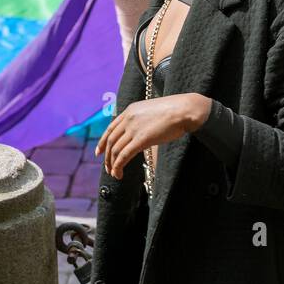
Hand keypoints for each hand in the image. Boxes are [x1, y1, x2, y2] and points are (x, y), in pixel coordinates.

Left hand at [96, 93, 211, 177]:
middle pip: (111, 140)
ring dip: (112, 164)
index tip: (99, 152)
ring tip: (115, 173)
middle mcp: (128, 119)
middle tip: (108, 167)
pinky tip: (119, 174)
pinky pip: (123, 156)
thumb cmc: (175, 111)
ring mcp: (134, 129)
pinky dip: (118, 166)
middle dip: (107, 156)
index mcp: (130, 110)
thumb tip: (142, 133)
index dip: (102, 141)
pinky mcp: (141, 139)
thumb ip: (143, 121)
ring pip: (115, 150)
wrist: (184, 110)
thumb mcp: (152, 112)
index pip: (110, 128)